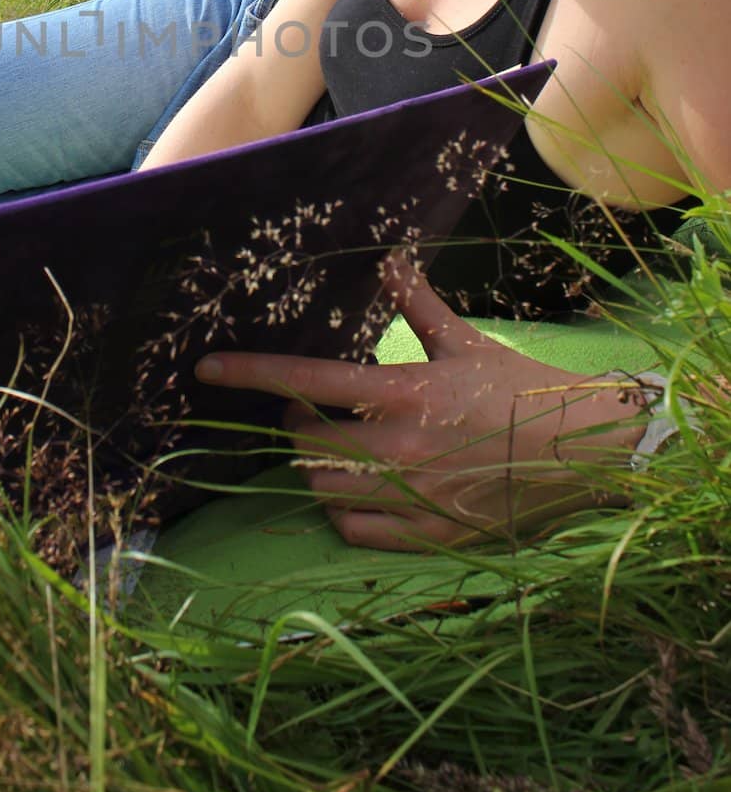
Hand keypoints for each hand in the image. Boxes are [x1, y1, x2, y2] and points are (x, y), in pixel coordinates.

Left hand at [194, 253, 644, 549]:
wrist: (585, 452)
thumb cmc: (521, 390)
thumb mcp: (465, 341)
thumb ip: (417, 302)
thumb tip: (388, 257)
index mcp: (404, 394)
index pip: (308, 382)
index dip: (251, 374)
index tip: (205, 369)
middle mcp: (400, 449)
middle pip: (306, 447)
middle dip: (293, 427)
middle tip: (304, 412)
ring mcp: (415, 498)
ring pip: (325, 491)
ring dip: (315, 468)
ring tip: (330, 447)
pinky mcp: (431, 534)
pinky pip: (358, 530)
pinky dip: (344, 510)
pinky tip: (358, 490)